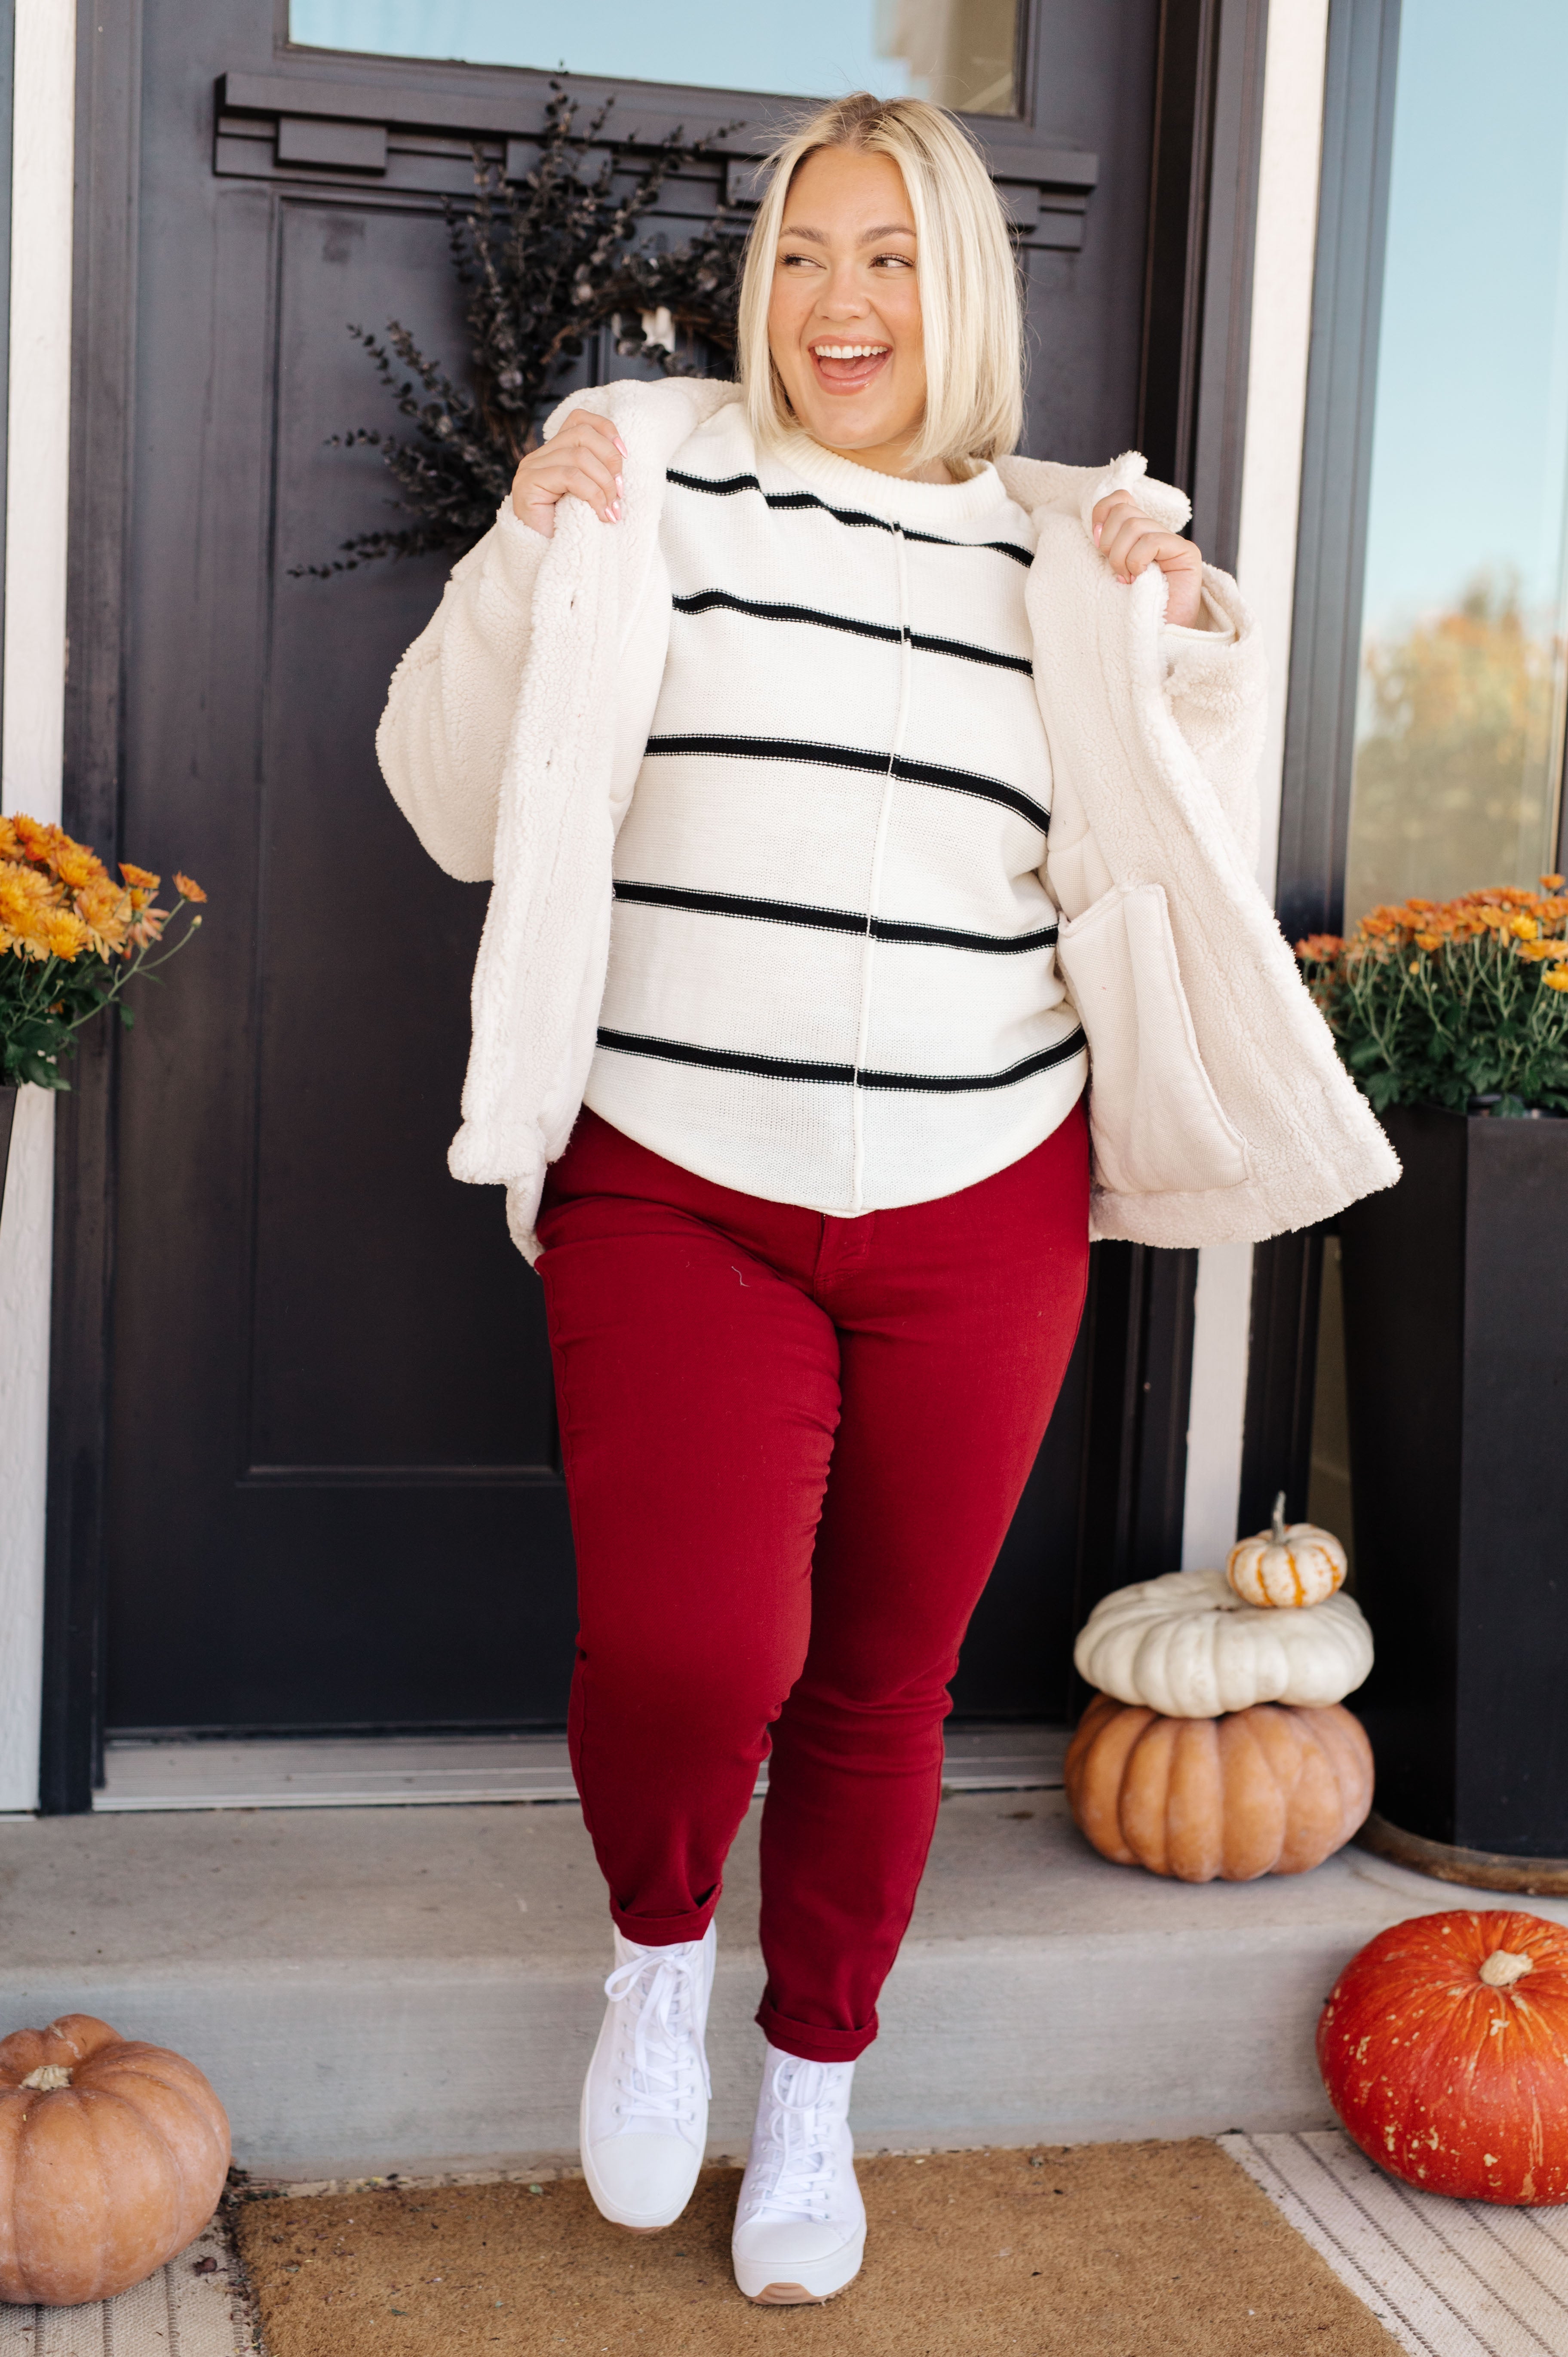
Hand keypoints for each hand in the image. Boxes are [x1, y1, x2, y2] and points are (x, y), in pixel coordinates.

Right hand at [510, 411, 624, 537]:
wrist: (546, 561)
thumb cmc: (572, 531)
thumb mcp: (590, 496)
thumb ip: (598, 474)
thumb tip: (623, 458)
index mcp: (554, 453)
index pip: (579, 420)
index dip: (605, 429)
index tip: (625, 455)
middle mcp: (539, 456)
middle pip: (582, 434)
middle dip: (610, 460)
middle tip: (620, 493)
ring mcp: (530, 468)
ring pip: (578, 456)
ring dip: (604, 483)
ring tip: (612, 509)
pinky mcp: (527, 484)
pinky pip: (569, 476)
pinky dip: (593, 495)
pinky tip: (602, 515)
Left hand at [1091, 489, 1203, 628]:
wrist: (1152, 640)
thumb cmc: (1127, 612)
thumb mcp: (1107, 573)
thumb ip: (1104, 546)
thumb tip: (1094, 527)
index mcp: (1136, 535)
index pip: (1119, 499)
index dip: (1101, 513)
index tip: (1096, 543)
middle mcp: (1155, 533)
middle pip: (1123, 510)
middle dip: (1108, 542)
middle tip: (1115, 570)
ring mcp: (1172, 542)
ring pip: (1134, 525)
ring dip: (1121, 557)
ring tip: (1127, 580)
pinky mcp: (1186, 553)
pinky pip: (1150, 541)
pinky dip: (1137, 561)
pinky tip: (1140, 580)